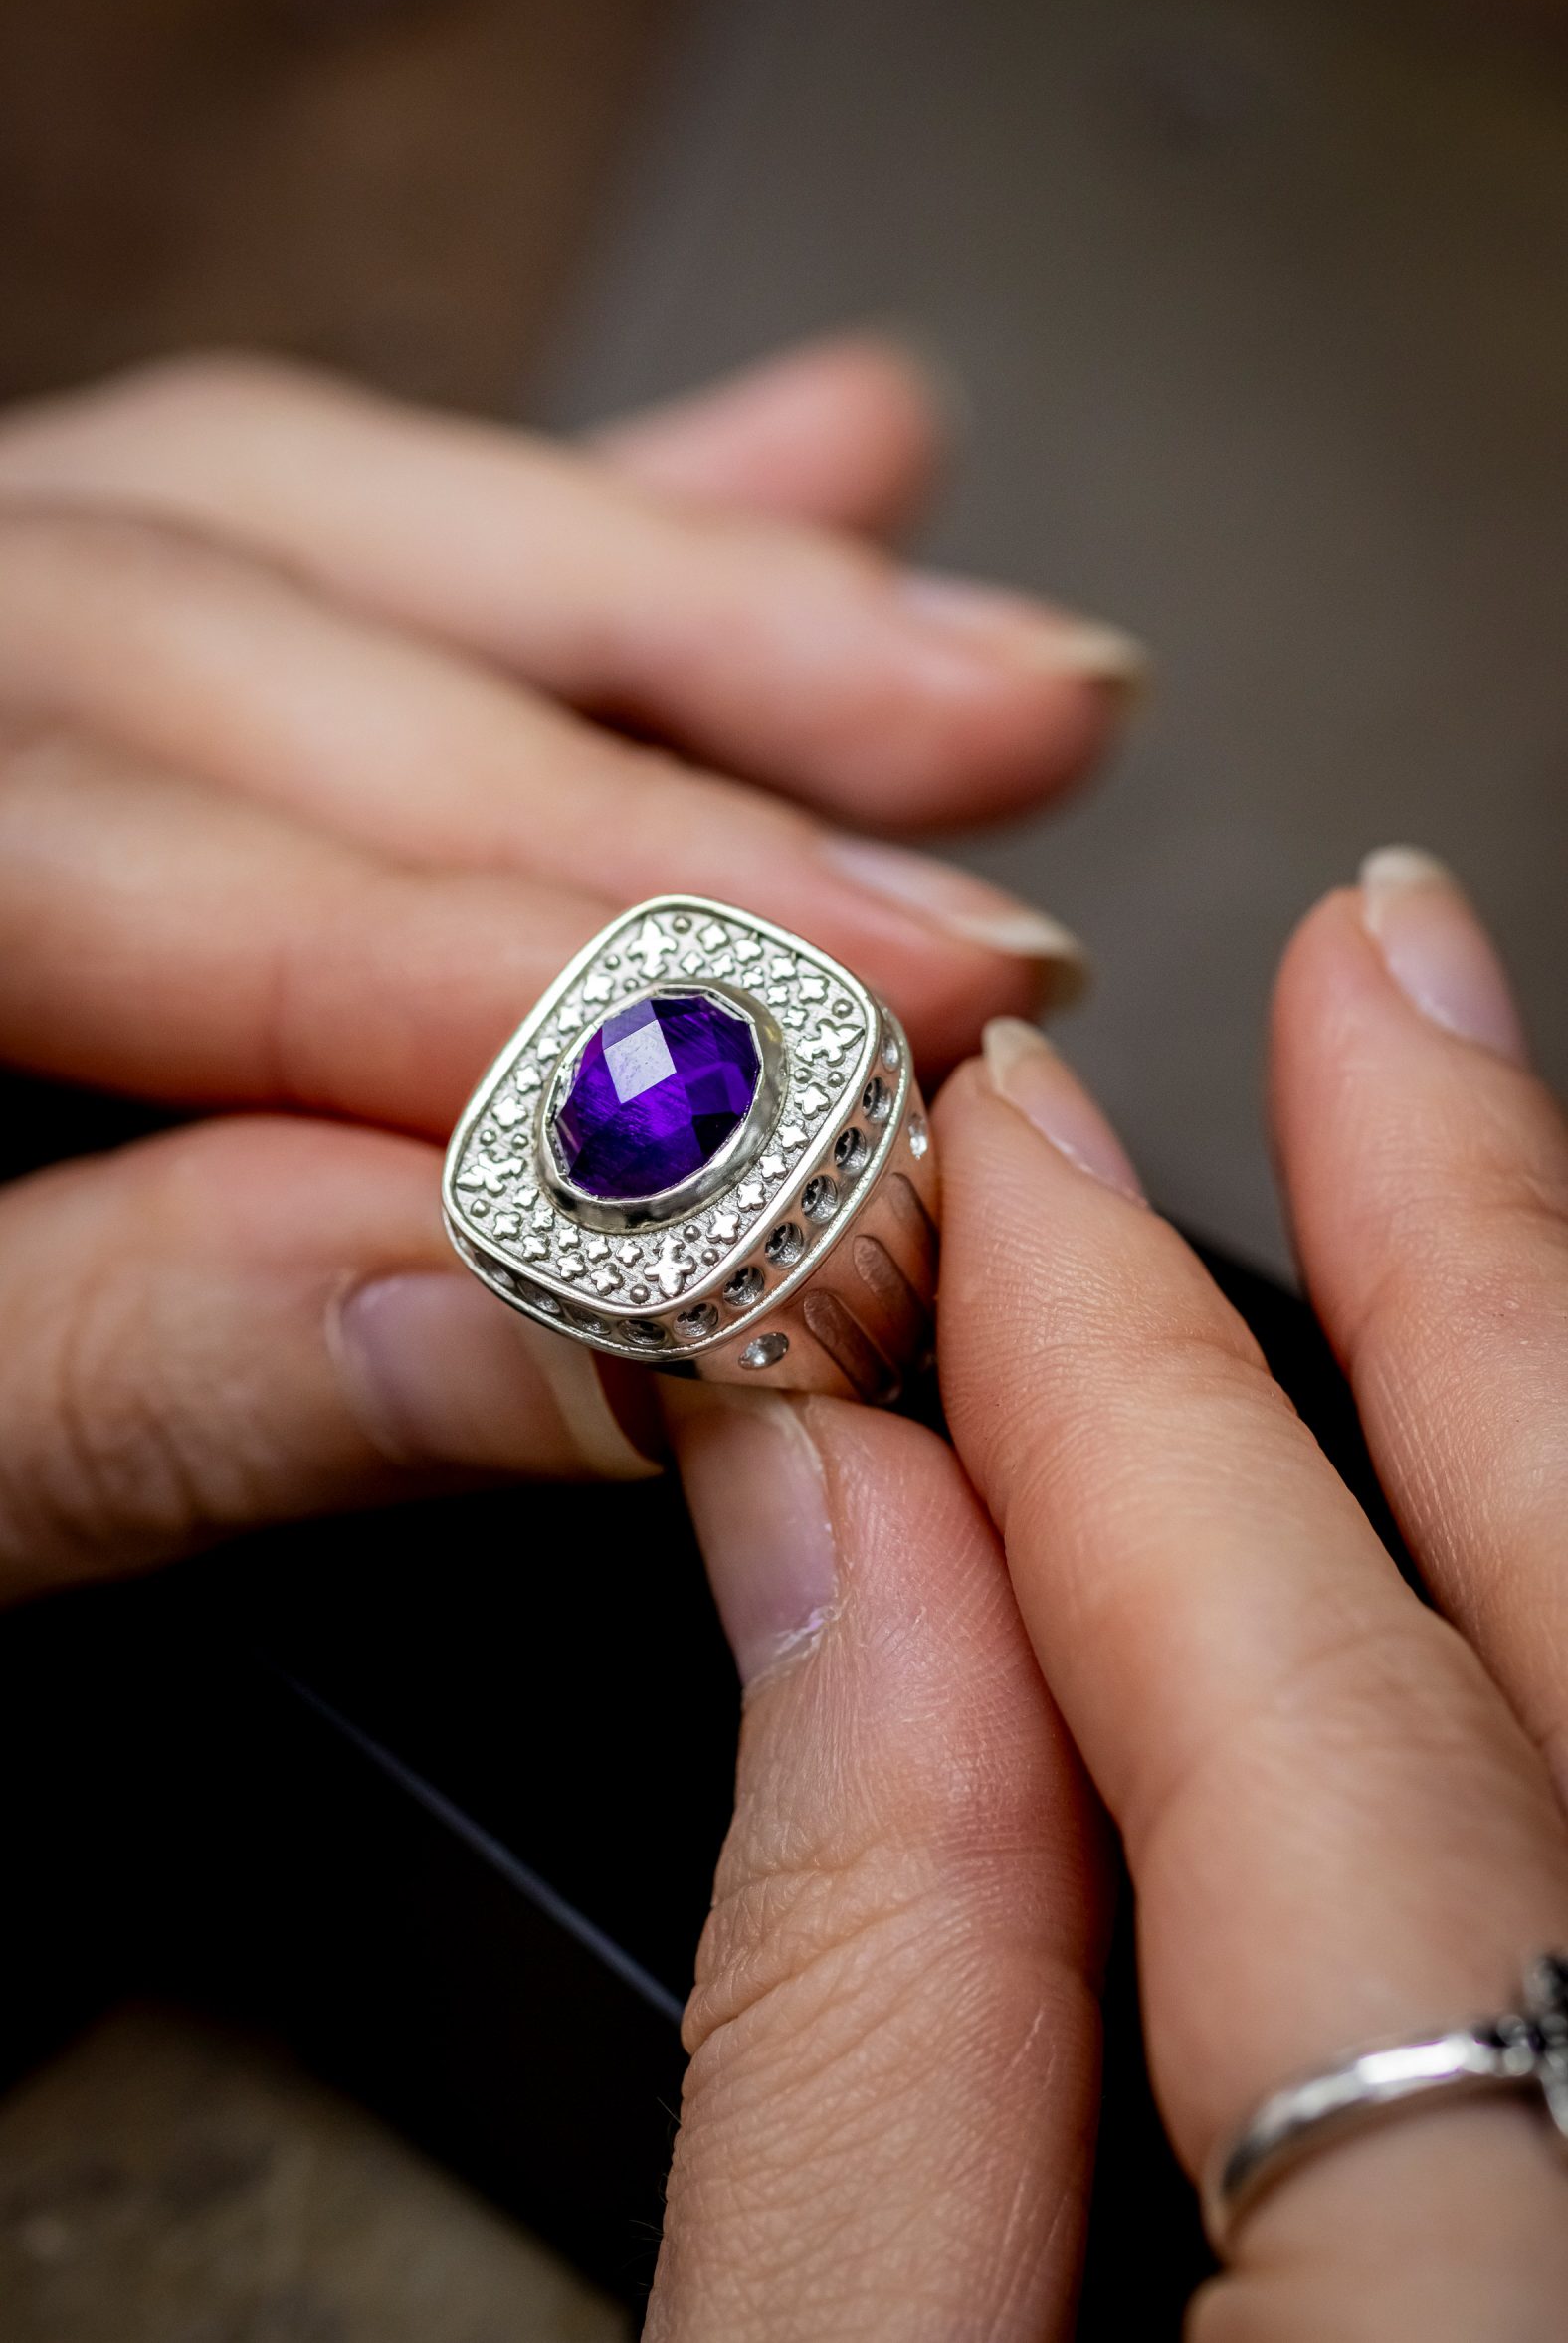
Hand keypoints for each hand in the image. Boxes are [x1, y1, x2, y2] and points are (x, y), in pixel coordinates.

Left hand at [0, 336, 1140, 1600]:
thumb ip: (153, 1376)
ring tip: (983, 697)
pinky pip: (310, 532)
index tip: (805, 1125)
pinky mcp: (63, 675)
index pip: (102, 858)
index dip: (487, 991)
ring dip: (686, 616)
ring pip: (315, 531)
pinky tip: (806, 489)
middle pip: (247, 645)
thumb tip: (579, 1334)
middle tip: (966, 964)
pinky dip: (578, 543)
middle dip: (655, 820)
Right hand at [652, 855, 1567, 2337]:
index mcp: (1505, 2341)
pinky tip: (1514, 1497)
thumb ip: (857, 2040)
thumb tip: (834, 1553)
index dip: (1118, 1403)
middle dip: (1478, 1271)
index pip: (1306, 1722)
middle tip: (1379, 988)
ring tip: (1467, 1160)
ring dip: (1559, 1413)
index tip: (990, 1173)